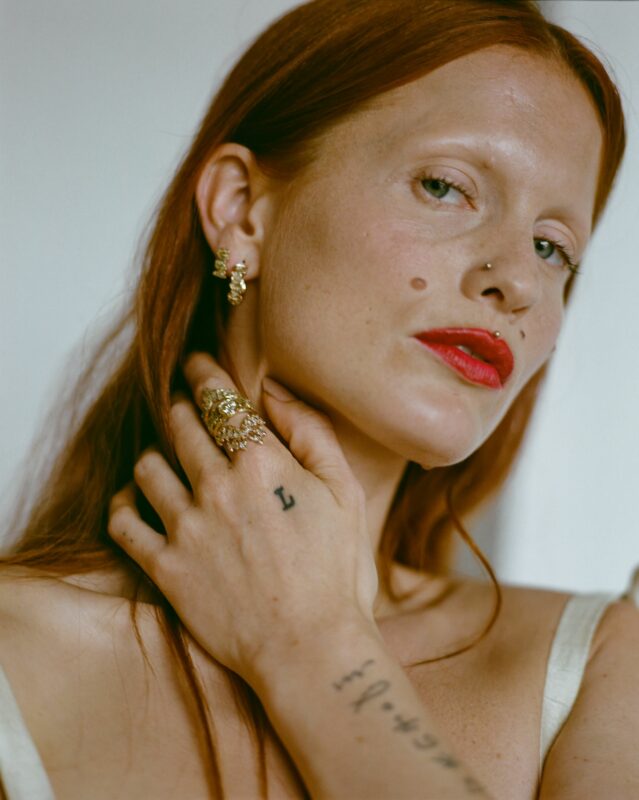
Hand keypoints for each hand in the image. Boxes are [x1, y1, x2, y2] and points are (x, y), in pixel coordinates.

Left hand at [107, 353, 378, 685]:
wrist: (310, 650)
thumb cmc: (337, 572)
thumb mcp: (345, 492)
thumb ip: (311, 432)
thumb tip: (275, 391)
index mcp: (262, 463)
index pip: (221, 400)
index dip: (205, 372)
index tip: (197, 363)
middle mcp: (217, 486)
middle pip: (180, 424)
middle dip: (180, 405)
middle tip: (183, 403)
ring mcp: (186, 528)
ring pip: (148, 466)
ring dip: (156, 452)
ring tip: (165, 455)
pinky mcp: (166, 567)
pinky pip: (124, 521)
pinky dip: (125, 501)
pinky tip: (137, 498)